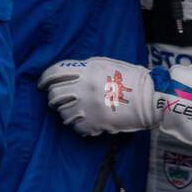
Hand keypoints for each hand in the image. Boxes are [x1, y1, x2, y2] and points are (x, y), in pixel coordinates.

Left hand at [38, 58, 156, 135]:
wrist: (149, 99)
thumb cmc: (130, 79)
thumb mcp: (106, 64)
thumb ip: (85, 68)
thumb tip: (68, 74)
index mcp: (87, 70)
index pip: (55, 72)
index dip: (45, 78)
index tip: (42, 83)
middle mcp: (84, 88)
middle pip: (54, 94)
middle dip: (52, 97)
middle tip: (55, 99)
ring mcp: (88, 107)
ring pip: (62, 113)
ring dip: (65, 112)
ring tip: (74, 111)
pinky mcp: (94, 124)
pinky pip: (75, 127)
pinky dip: (78, 125)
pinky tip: (85, 122)